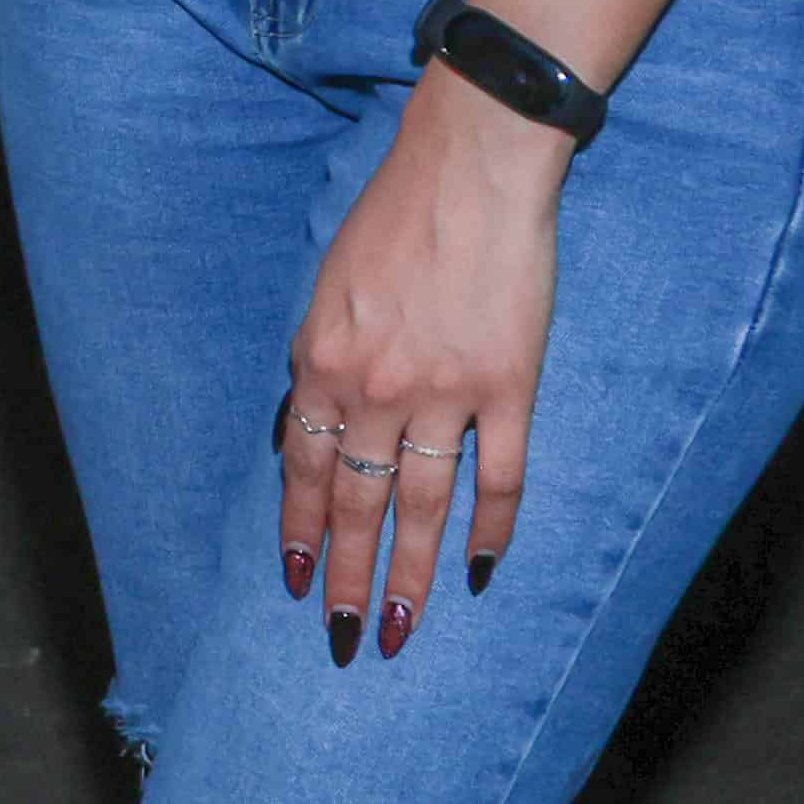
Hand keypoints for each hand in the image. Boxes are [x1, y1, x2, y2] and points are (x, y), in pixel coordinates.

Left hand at [279, 79, 562, 660]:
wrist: (470, 166)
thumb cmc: (396, 214)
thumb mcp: (329, 284)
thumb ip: (319, 356)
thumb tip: (309, 421)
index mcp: (321, 360)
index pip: (300, 467)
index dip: (298, 530)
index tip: (297, 579)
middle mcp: (373, 386)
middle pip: (354, 502)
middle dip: (345, 576)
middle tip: (342, 636)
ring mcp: (442, 391)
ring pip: (420, 507)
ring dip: (408, 576)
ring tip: (401, 630)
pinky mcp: (507, 386)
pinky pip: (498, 476)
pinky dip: (491, 529)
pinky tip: (480, 571)